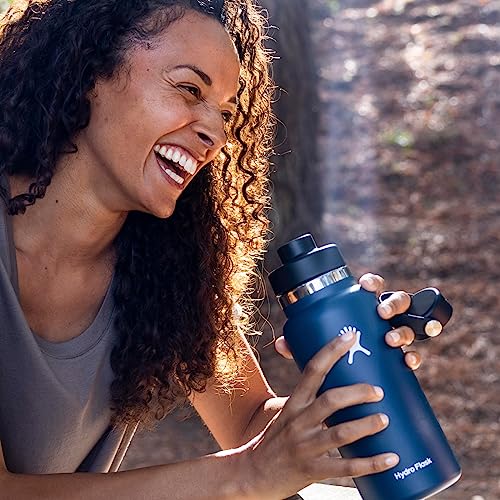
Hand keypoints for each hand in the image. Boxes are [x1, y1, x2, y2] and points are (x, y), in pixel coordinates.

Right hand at [243, 334, 398, 498]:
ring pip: (339, 433)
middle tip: (378, 391)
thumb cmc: (272, 441)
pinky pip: (344, 467)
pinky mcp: (310, 471)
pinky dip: (370, 463)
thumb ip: (306, 401)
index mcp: (293, 403)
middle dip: (356, 392)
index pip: (313, 370)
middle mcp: (298, 421)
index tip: (350, 336)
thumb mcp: (285, 414)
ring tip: (385, 419)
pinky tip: (390, 459)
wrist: (250, 475)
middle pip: (330, 400)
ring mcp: (304, 447)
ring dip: (365, 425)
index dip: (331, 351)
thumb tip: (335, 386)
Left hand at [275, 273, 421, 369]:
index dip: (372, 282)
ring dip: (402, 330)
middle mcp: (383, 320)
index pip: (372, 288)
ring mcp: (395, 337)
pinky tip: (408, 361)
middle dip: (393, 304)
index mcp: (364, 308)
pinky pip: (414, 354)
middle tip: (381, 313)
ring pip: (408, 326)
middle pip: (397, 302)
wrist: (347, 388)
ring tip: (390, 340)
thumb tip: (281, 344)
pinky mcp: (402, 359)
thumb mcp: (318, 347)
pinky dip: (414, 357)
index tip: (365, 285)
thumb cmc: (333, 356)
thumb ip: (301, 343)